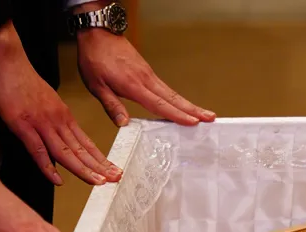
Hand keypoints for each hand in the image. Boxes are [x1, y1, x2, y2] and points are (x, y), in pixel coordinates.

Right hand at [0, 22, 121, 185]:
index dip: (100, 159)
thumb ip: (56, 121)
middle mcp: (57, 121)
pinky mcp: (22, 125)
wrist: (7, 61)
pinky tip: (57, 179)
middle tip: (115, 179)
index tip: (112, 171)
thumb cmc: (23, 80)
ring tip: (97, 182)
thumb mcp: (49, 101)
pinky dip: (48, 166)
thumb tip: (63, 137)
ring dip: (82, 169)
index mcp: (64, 116)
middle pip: (81, 150)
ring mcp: (41, 124)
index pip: (86, 143)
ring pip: (65, 152)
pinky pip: (37, 149)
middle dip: (99, 167)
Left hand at [76, 23, 214, 126]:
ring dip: (189, 104)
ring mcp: (148, 75)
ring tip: (204, 114)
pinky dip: (177, 99)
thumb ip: (111, 105)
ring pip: (172, 93)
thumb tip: (124, 124)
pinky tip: (182, 105)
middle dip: (193, 109)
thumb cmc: (95, 58)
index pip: (159, 104)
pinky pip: (165, 88)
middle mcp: (145, 80)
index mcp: (133, 85)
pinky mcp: (147, 72)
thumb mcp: (96, 85)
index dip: (176, 115)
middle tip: (210, 118)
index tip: (193, 122)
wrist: (98, 33)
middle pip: (173, 98)